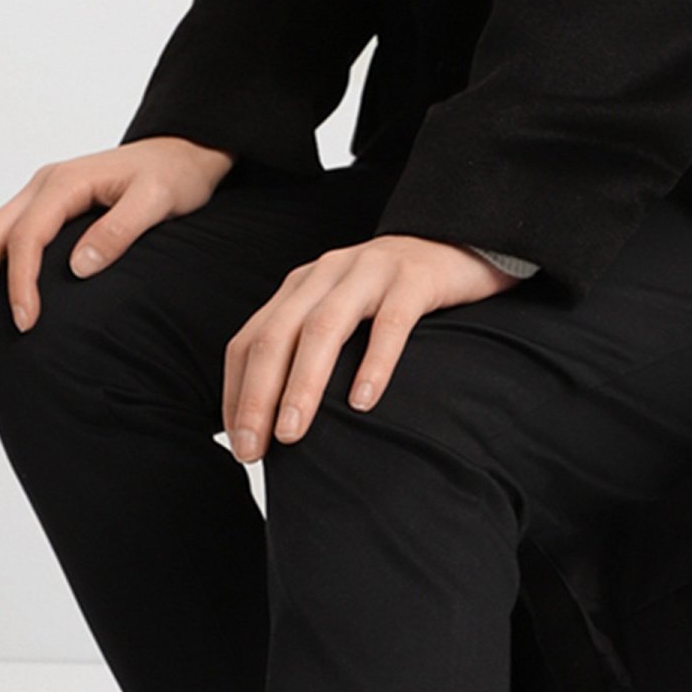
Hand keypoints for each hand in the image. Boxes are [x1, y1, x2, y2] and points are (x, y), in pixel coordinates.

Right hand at [0, 137, 235, 336]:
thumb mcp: (156, 201)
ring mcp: (40, 195)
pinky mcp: (46, 208)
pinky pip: (5, 237)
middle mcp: (43, 185)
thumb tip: (79, 268)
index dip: (20, 282)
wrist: (182, 152)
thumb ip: (119, 231)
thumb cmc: (174, 177)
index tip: (27, 323)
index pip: (27, 237)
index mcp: (64, 183)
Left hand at [222, 235, 518, 461]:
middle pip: (276, 336)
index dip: (235, 392)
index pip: (249, 340)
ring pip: (323, 329)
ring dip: (302, 385)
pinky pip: (391, 323)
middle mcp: (324, 275)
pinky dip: (373, 363)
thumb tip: (279, 419)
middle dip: (257, 396)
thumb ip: (309, 350)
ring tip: (292, 433)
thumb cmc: (393, 297)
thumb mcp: (340, 315)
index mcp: (299, 288)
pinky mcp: (413, 279)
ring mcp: (368, 273)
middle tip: (253, 449)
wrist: (456, 242)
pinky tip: (363, 402)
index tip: (238, 443)